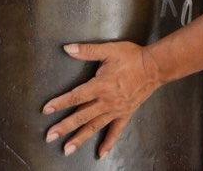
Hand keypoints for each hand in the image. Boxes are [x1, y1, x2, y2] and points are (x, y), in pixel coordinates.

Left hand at [42, 41, 161, 158]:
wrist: (155, 67)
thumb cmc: (132, 57)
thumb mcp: (109, 50)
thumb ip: (87, 51)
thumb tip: (68, 48)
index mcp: (101, 85)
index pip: (76, 96)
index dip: (60, 103)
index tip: (47, 110)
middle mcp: (106, 101)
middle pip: (81, 116)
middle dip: (64, 126)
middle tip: (50, 136)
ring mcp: (116, 110)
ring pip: (94, 126)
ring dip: (80, 138)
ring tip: (67, 149)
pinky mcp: (125, 114)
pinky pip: (115, 131)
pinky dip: (108, 143)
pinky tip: (100, 153)